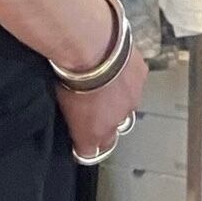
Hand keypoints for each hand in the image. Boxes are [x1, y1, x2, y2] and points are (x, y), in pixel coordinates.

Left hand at [56, 49, 146, 164]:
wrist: (93, 50)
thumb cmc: (68, 77)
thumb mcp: (60, 102)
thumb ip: (70, 117)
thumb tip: (73, 118)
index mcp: (93, 131)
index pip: (93, 151)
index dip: (88, 145)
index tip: (83, 140)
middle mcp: (117, 120)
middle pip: (113, 130)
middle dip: (105, 124)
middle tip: (94, 109)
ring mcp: (133, 99)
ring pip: (127, 106)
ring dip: (117, 99)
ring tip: (105, 84)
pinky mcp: (141, 76)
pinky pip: (134, 82)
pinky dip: (126, 77)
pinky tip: (115, 65)